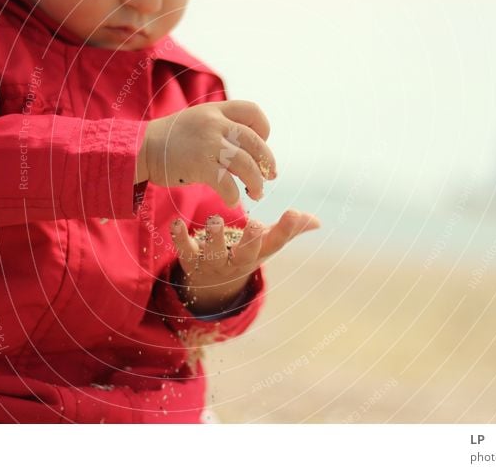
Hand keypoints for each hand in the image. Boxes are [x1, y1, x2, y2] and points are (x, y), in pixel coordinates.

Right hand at [136, 100, 276, 206]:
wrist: (140, 149)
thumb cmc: (170, 140)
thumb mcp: (197, 120)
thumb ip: (220, 126)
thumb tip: (247, 145)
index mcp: (216, 110)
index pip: (253, 111)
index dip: (263, 129)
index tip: (260, 145)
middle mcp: (215, 123)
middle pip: (256, 142)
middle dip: (267, 162)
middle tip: (269, 176)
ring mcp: (208, 144)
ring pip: (246, 164)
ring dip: (256, 183)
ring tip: (257, 193)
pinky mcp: (199, 165)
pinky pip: (227, 183)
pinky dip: (234, 195)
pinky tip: (232, 200)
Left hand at [169, 209, 320, 314]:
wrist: (212, 283)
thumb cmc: (245, 253)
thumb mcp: (268, 243)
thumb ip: (290, 229)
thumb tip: (317, 221)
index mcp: (259, 252)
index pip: (276, 242)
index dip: (286, 229)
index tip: (293, 212)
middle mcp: (237, 260)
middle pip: (246, 255)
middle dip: (251, 241)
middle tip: (255, 224)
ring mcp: (214, 262)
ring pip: (215, 254)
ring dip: (215, 238)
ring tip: (215, 220)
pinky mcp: (191, 258)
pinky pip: (184, 250)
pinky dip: (180, 238)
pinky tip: (178, 224)